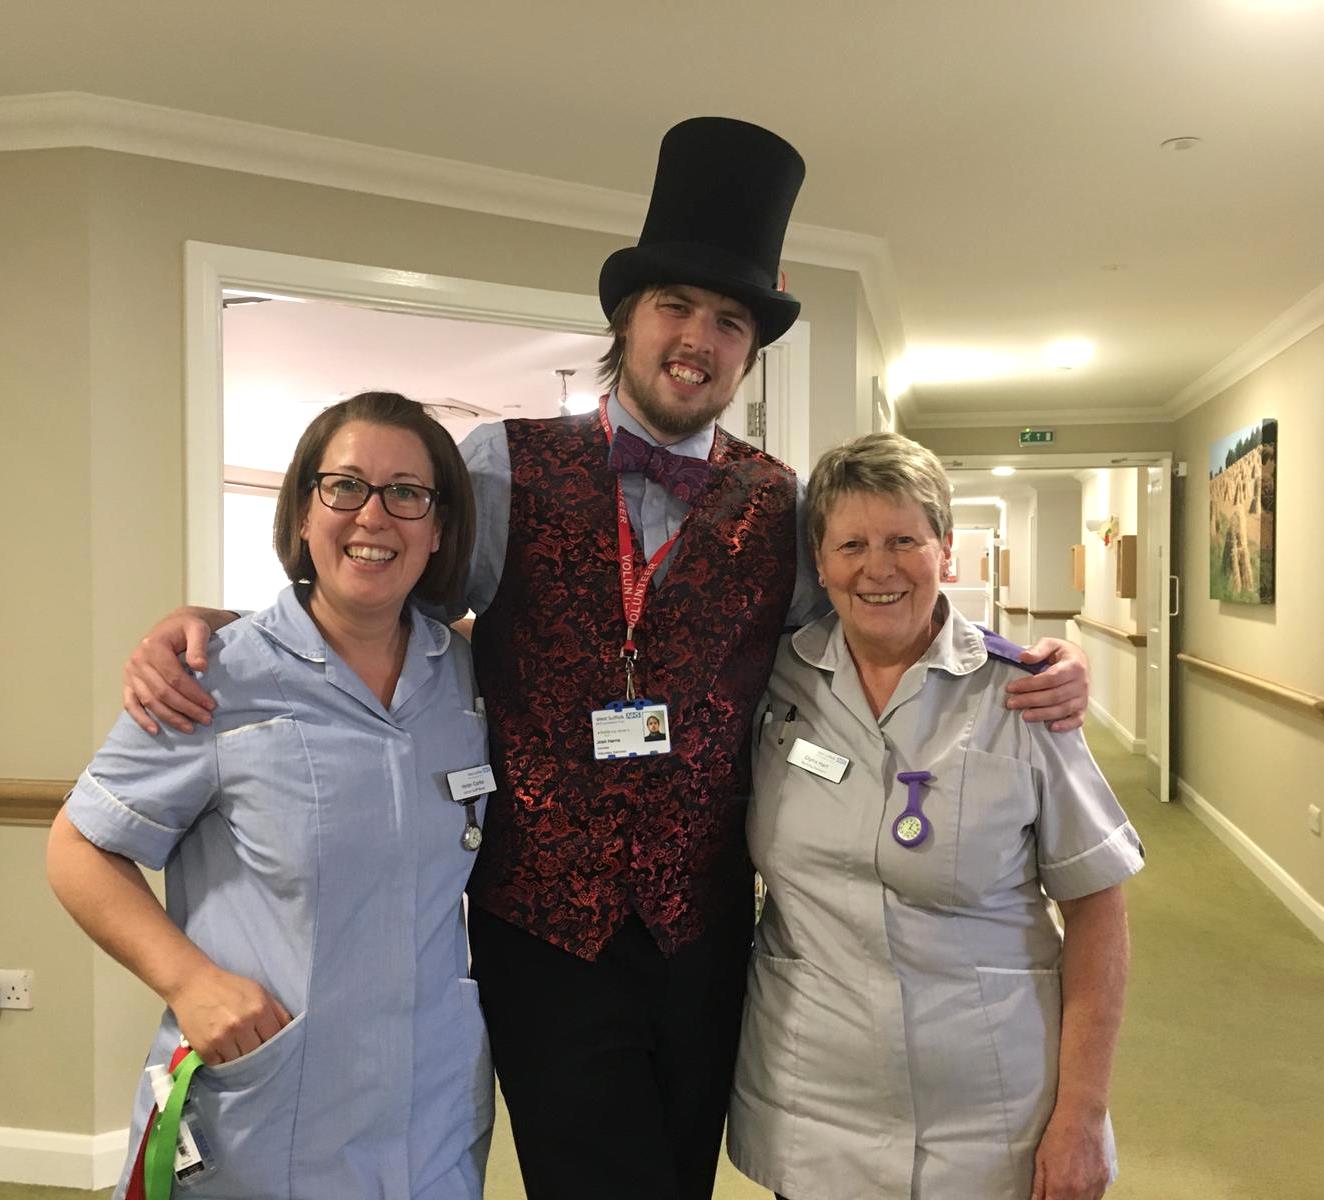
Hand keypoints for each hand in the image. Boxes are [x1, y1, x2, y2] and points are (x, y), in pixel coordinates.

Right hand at [122, 607, 234, 733]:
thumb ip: (199, 646)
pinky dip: (141, 719)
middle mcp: (137, 660)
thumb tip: (200, 667)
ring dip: (170, 717)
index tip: (211, 705)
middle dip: (186, 709)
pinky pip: (131, 704)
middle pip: (162, 692)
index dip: (193, 693)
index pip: (174, 677)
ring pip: (149, 701)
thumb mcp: (198, 629)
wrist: (173, 625)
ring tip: (190, 728)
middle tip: (206, 719)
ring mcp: (130, 673)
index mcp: (153, 646)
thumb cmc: (187, 628)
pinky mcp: (128, 682)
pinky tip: (156, 731)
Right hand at [167, 965, 292, 1065]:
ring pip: (240, 1062)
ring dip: (240, 1059)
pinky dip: (223, 1061)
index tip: (273, 1047)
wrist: (193, 984)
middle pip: (258, 1053)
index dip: (276, 1044)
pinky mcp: (205, 1048)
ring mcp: (222, 1038)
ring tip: (238, 1051)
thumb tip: (291, 1031)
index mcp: (259, 1009)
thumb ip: (277, 1011)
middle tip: (255, 1051)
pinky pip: (220, 1065)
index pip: (275, 1038)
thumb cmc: (230, 987)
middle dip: (258, 1053)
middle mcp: (242, 1024)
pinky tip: (223, 1051)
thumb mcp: (259, 991)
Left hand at [1005, 638, 1089, 730]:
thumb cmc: (1062, 653)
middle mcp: (1081, 683)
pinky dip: (1065, 725)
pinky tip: (1051, 727)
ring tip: (1023, 715)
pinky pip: (1077, 720)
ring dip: (1042, 714)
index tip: (1011, 687)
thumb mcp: (1051, 644)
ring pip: (1062, 709)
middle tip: (1011, 703)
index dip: (1029, 684)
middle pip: (1054, 696)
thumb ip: (1038, 649)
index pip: (1050, 678)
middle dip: (1030, 700)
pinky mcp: (1083, 707)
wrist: (1079, 660)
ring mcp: (1083, 697)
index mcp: (1074, 666)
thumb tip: (1023, 657)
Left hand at [1030, 1105, 1110, 1199]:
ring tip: (1067, 1188)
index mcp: (1060, 1188)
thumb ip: (1039, 1186)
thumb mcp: (1041, 1159)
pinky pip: (1097, 1196)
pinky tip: (1081, 1186)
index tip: (1046, 1197)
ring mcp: (1095, 1187)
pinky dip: (1088, 1196)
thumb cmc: (1058, 1135)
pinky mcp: (1105, 1180)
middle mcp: (1080, 1192)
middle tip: (1056, 1191)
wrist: (1082, 1116)